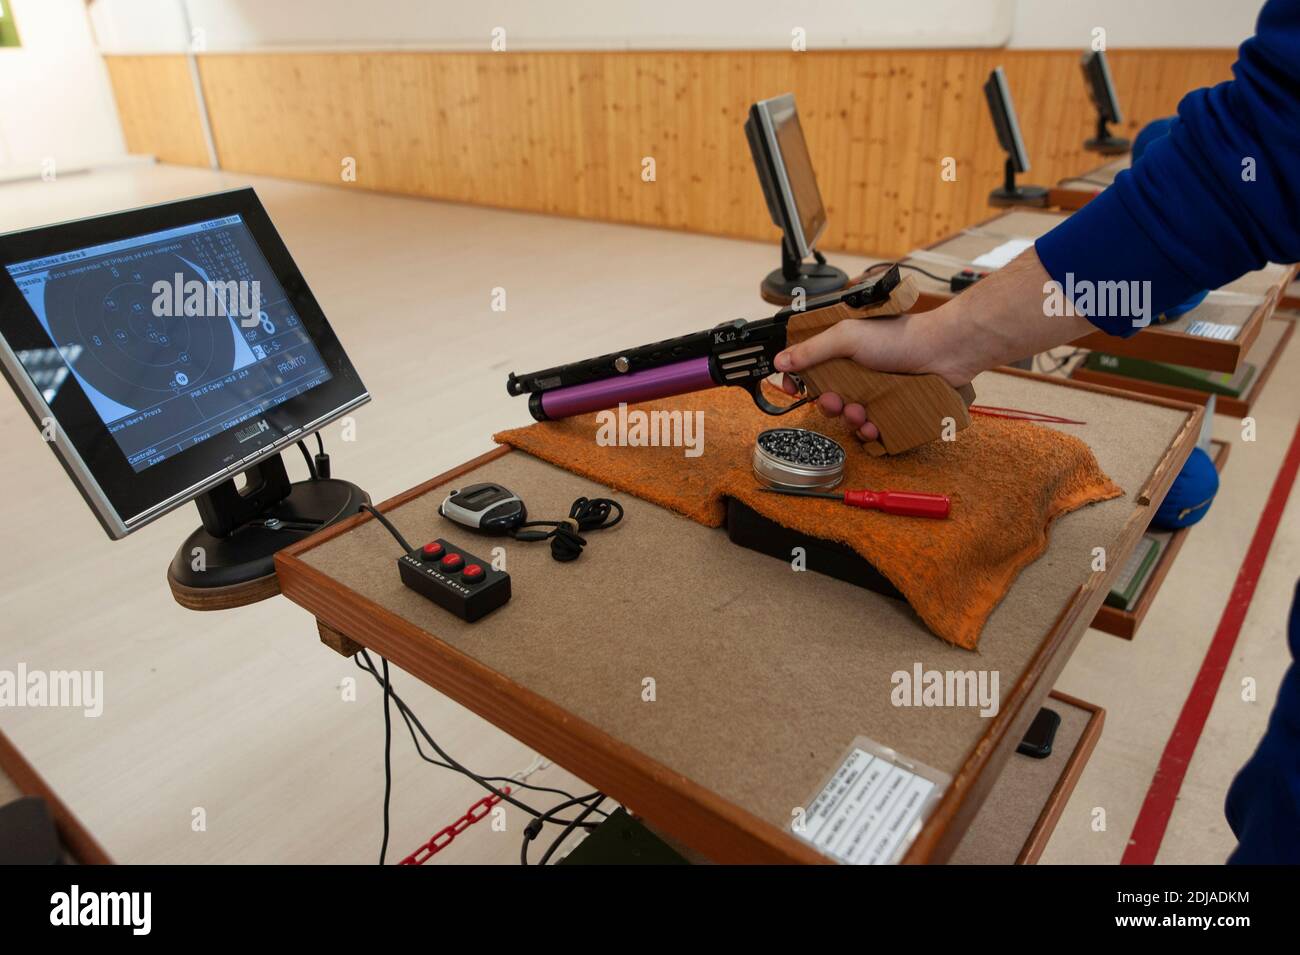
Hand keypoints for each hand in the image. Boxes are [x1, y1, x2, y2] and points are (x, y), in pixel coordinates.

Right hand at [773, 312, 962, 441]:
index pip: (808, 366)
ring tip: (861, 413)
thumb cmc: (899, 336)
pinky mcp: (890, 407)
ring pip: (847, 415)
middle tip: (834, 401)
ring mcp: (873, 389)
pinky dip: (870, 430)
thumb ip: (812, 350)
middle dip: (826, 404)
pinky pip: (871, 428)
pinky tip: (875, 427)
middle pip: (825, 395)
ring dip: (849, 419)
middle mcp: (855, 369)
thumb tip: (780, 361)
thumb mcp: (847, 338)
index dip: (797, 380)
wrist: (942, 352)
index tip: (793, 390)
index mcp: (841, 349)